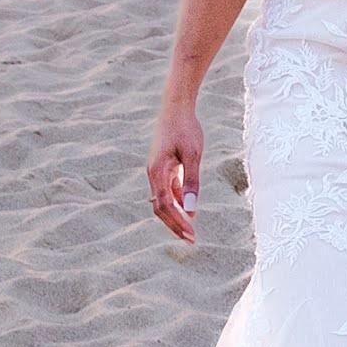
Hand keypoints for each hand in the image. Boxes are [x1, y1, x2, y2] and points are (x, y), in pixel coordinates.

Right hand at [146, 99, 205, 239]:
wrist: (176, 106)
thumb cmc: (186, 128)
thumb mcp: (193, 154)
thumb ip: (191, 181)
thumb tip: (192, 208)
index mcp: (157, 172)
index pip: (165, 206)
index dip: (177, 222)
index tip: (191, 235)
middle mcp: (152, 173)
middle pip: (160, 207)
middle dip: (174, 224)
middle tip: (190, 239)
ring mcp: (156, 170)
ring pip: (162, 199)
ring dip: (175, 214)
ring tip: (190, 228)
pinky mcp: (162, 165)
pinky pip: (167, 188)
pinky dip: (177, 199)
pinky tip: (188, 206)